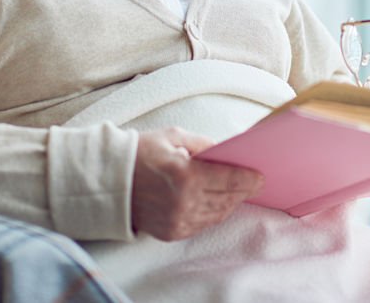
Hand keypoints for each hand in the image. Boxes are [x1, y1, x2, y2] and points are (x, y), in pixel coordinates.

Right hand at [131, 126, 263, 240]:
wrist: (108, 181)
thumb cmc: (140, 153)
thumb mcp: (173, 137)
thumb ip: (203, 145)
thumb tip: (226, 152)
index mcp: (186, 175)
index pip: (230, 179)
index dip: (249, 179)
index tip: (261, 176)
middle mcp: (184, 202)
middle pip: (227, 198)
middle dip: (243, 190)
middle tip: (254, 183)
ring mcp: (177, 220)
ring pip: (218, 213)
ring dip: (230, 202)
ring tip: (238, 191)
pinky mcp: (172, 232)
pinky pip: (203, 224)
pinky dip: (214, 213)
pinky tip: (218, 202)